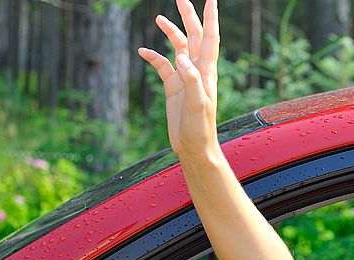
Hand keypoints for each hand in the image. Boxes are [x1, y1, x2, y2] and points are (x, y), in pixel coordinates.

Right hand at [137, 0, 219, 160]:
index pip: (210, 38)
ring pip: (178, 48)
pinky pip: (162, 67)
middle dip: (188, 17)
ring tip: (158, 18)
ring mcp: (184, 78)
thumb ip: (191, 80)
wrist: (194, 148)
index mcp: (207, 72)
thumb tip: (181, 57)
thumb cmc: (201, 129)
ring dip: (170, 32)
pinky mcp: (173, 88)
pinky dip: (153, 57)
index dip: (210, 18)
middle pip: (194, 36)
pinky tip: (142, 51)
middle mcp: (197, 71)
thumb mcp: (197, 105)